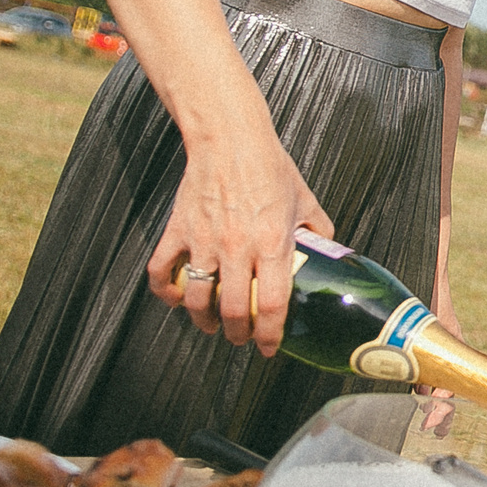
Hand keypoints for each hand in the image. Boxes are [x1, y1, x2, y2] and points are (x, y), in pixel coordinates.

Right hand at [147, 122, 334, 356]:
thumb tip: (326, 252)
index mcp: (273, 242)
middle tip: (241, 338)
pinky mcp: (178, 230)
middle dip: (238, 334)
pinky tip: (177, 299)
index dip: (271, 334)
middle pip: (234, 310)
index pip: (273, 304)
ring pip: (197, 299)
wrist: (230, 139)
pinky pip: (161, 271)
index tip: (269, 347)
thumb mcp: (305, 199)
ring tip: (212, 325)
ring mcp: (204, 241)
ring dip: (203, 321)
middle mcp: (237, 247)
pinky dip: (165, 292)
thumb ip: (317, 230)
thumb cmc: (269, 167)